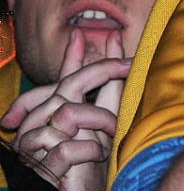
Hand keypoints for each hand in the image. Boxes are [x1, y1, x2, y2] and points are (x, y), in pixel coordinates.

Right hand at [2, 29, 128, 190]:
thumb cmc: (90, 164)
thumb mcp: (104, 125)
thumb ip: (110, 94)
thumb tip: (121, 60)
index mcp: (55, 113)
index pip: (63, 79)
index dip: (72, 56)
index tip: (81, 34)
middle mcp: (40, 124)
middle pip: (70, 85)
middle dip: (103, 70)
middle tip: (130, 63)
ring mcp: (36, 144)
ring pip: (70, 112)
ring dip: (100, 123)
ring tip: (108, 140)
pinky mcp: (41, 166)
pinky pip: (68, 145)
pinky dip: (89, 150)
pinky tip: (94, 158)